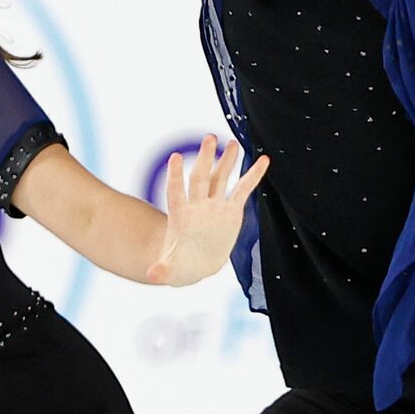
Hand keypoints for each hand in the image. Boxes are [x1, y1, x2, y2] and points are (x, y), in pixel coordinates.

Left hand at [147, 135, 270, 284]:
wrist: (193, 265)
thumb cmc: (178, 266)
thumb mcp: (169, 270)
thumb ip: (161, 270)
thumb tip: (152, 276)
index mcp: (180, 217)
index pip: (176, 191)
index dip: (175, 175)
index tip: (175, 157)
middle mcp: (197, 206)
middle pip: (200, 178)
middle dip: (205, 158)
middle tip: (209, 138)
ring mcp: (214, 207)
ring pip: (220, 179)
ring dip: (226, 161)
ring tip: (232, 143)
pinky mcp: (231, 211)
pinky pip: (243, 191)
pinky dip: (252, 176)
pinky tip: (263, 160)